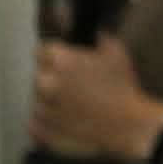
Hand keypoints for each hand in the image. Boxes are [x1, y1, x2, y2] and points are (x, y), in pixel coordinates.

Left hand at [29, 37, 162, 163]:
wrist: (127, 127)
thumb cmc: (123, 90)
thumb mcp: (118, 55)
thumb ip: (102, 38)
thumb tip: (96, 32)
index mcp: (61, 61)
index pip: (42, 51)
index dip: (55, 56)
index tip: (66, 64)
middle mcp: (45, 83)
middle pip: (39, 76)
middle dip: (52, 79)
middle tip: (74, 87)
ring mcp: (41, 108)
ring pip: (38, 100)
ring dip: (50, 102)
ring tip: (73, 108)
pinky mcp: (40, 130)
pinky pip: (35, 124)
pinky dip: (46, 124)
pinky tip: (66, 122)